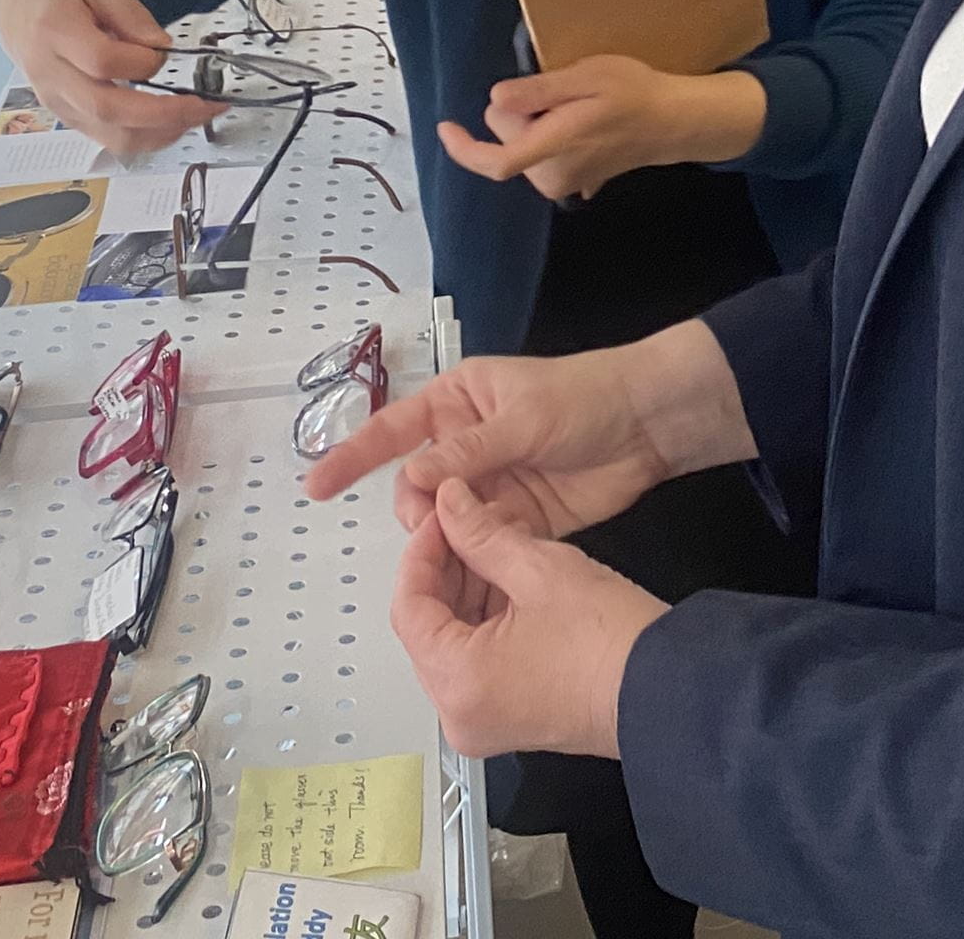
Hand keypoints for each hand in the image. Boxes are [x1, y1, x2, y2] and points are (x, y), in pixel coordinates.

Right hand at [0, 0, 224, 154]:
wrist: (24, 5)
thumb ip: (130, 13)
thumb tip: (160, 46)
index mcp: (54, 32)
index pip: (100, 61)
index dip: (139, 62)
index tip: (163, 51)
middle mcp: (50, 75)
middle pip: (106, 108)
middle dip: (164, 113)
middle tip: (204, 105)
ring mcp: (57, 102)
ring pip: (109, 135)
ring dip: (160, 133)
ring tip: (196, 116)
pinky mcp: (68, 117)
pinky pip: (108, 139)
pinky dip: (146, 138)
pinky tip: (173, 123)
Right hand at [301, 346, 679, 539]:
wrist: (648, 425)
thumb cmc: (584, 399)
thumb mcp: (523, 418)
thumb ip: (468, 452)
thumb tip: (412, 477)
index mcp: (458, 403)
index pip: (392, 429)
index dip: (351, 457)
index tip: (315, 486)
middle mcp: (466, 446)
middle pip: (416, 487)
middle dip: (417, 509)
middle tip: (435, 523)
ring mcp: (490, 484)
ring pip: (446, 522)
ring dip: (446, 538)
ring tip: (462, 545)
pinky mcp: (518, 517)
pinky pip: (481, 543)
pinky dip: (477, 556)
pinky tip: (482, 565)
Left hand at [392, 478, 666, 759]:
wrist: (666, 689)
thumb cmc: (613, 644)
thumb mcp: (540, 569)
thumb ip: (481, 533)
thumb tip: (449, 505)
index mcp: (457, 682)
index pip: (408, 607)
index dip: (421, 551)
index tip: (441, 516)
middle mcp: (459, 713)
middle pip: (427, 627)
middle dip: (447, 569)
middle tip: (469, 523)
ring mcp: (482, 721)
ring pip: (452, 643)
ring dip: (469, 591)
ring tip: (498, 544)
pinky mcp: (507, 719)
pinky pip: (477, 662)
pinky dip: (487, 620)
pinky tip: (512, 580)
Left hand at [439, 58, 764, 203]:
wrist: (673, 122)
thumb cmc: (634, 93)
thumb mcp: (588, 76)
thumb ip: (540, 91)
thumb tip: (493, 99)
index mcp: (555, 148)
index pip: (497, 161)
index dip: (465, 147)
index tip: (445, 126)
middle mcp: (553, 176)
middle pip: (507, 136)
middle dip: (523, 111)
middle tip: (564, 93)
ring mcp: (562, 183)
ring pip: (521, 143)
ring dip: (537, 121)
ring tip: (576, 106)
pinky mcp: (570, 183)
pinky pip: (539, 152)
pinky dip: (547, 133)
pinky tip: (580, 121)